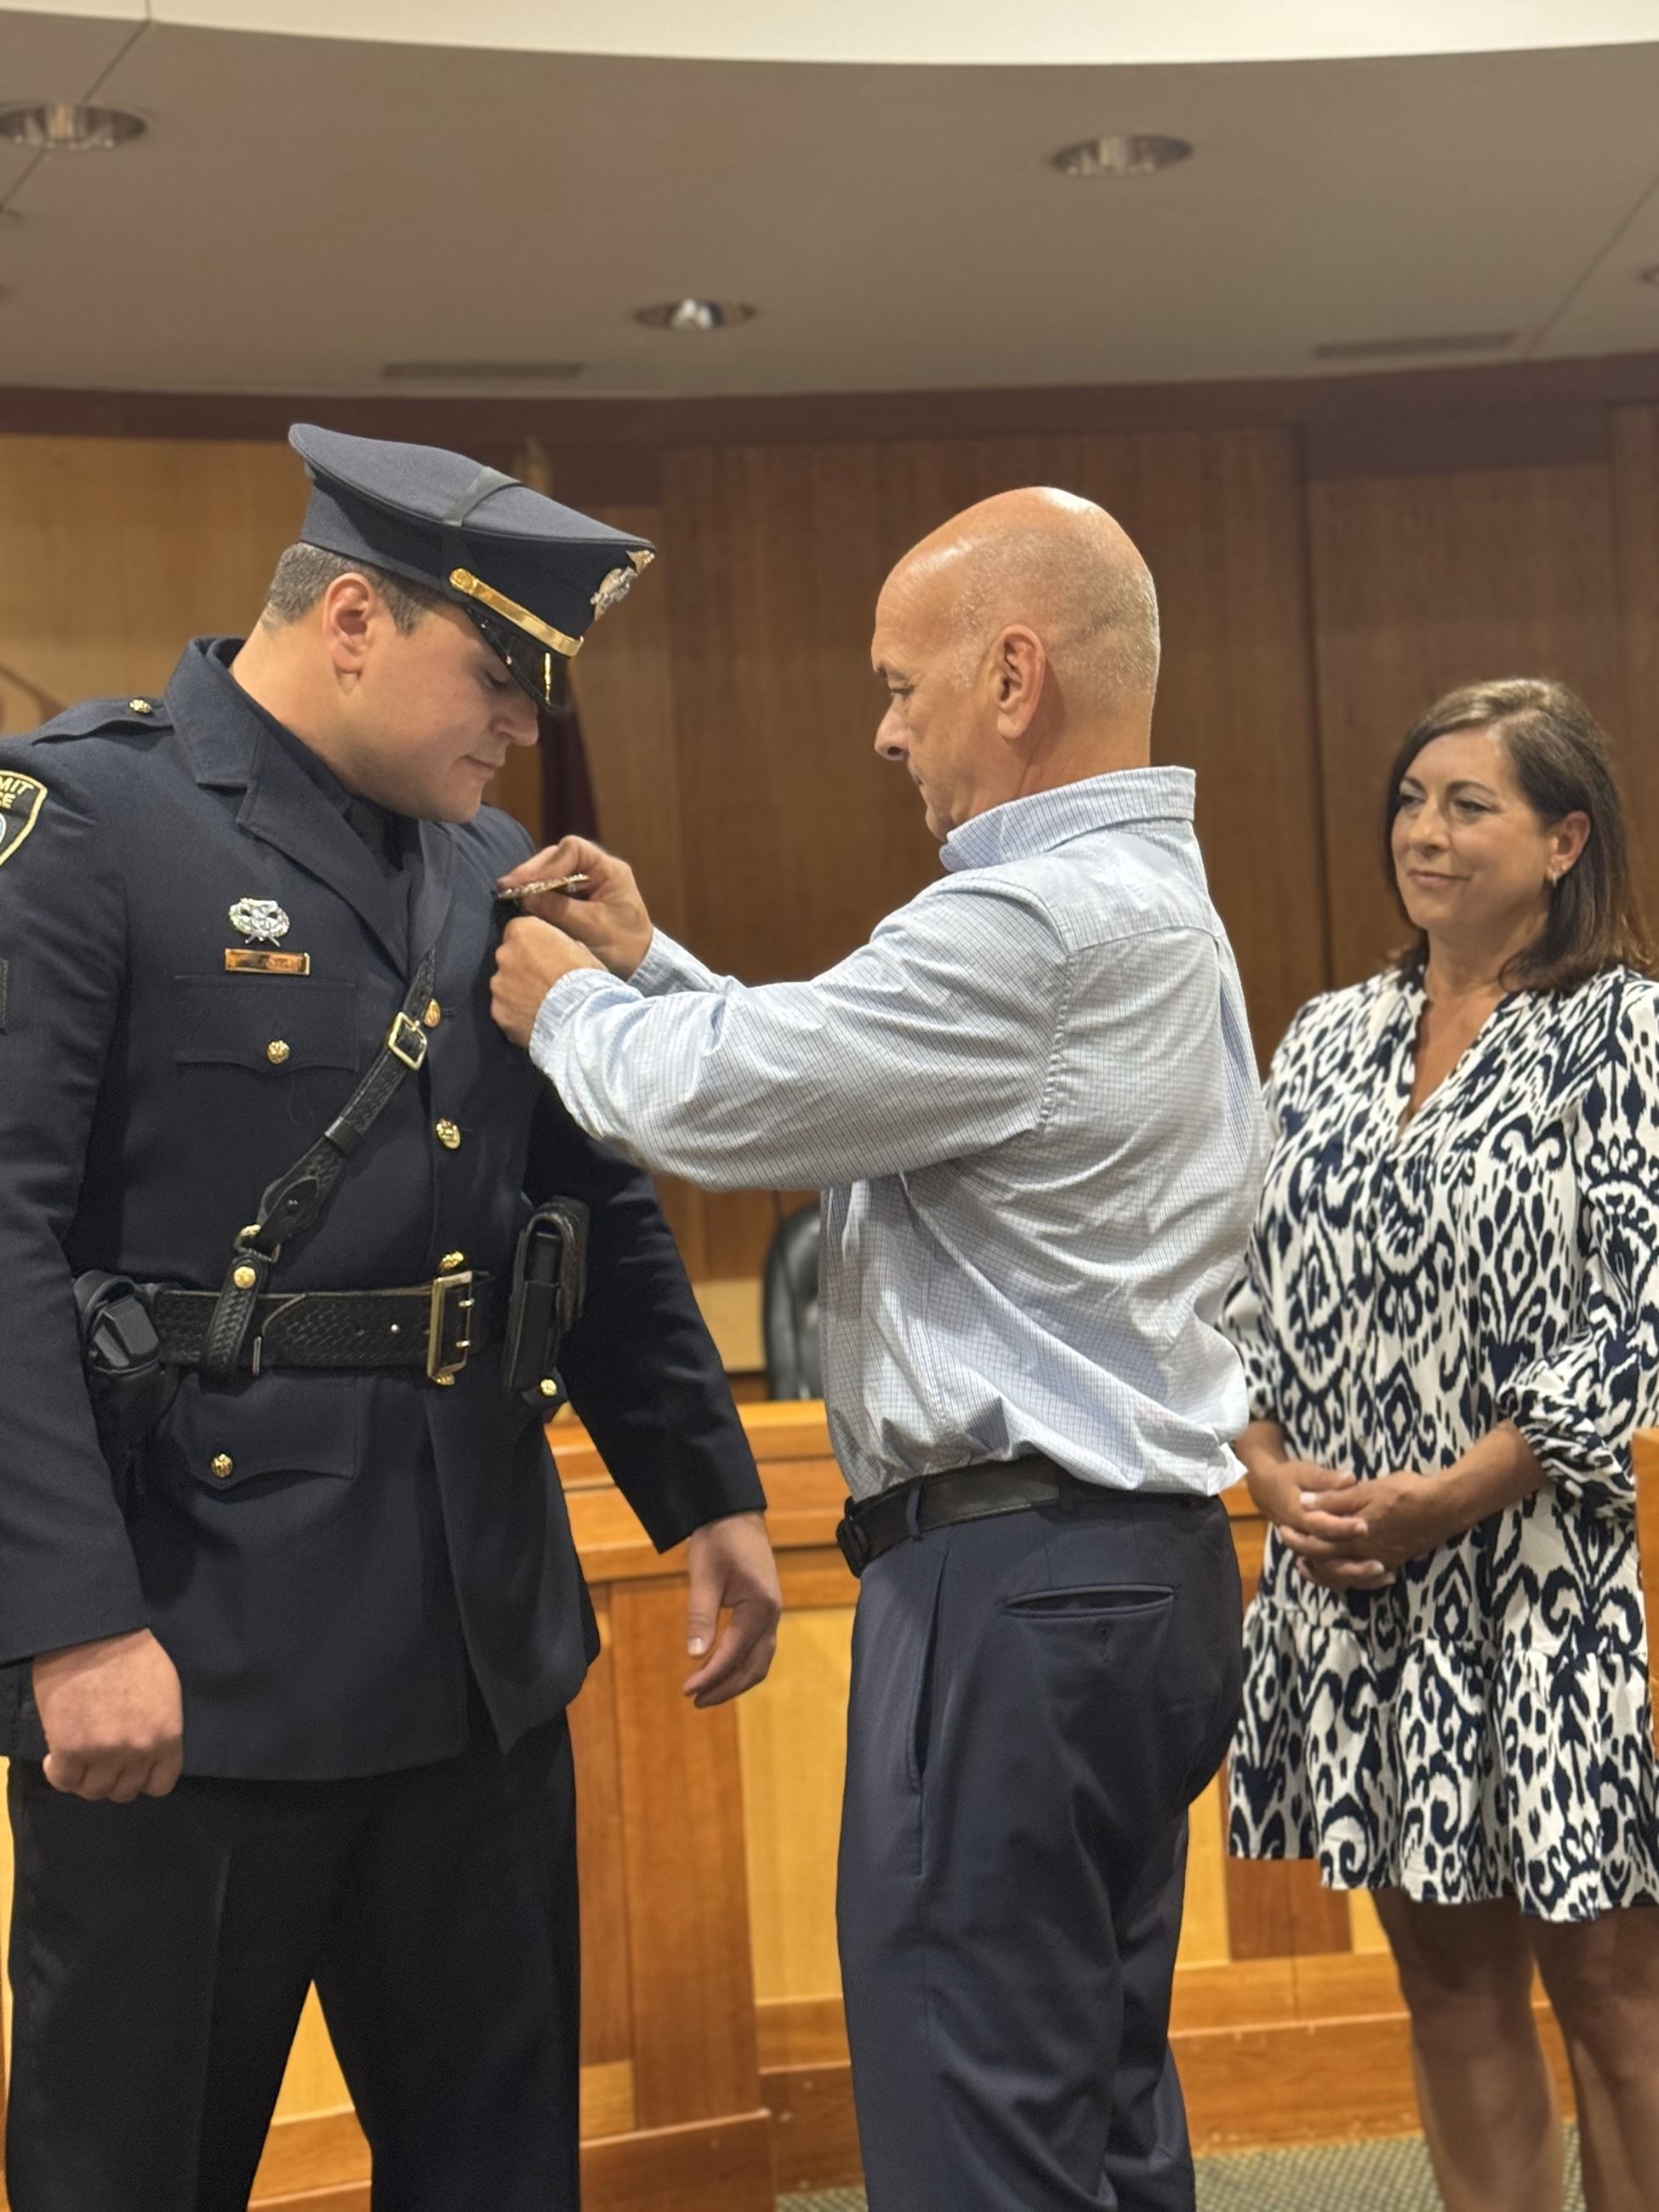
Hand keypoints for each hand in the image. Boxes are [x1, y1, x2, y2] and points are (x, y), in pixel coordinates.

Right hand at [32, 1629, 182, 1801]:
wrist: (94, 1634)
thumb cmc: (134, 1654)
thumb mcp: (166, 1692)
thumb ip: (159, 1727)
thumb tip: (148, 1749)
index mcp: (167, 1737)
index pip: (160, 1784)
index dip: (143, 1777)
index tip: (131, 1767)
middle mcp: (138, 1752)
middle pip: (124, 1791)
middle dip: (113, 1777)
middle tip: (101, 1759)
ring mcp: (103, 1754)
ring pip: (94, 1791)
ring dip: (85, 1777)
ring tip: (79, 1757)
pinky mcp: (69, 1751)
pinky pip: (64, 1781)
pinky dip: (58, 1773)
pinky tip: (56, 1756)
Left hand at [491, 916, 603, 1047]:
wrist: (582, 1019)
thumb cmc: (587, 980)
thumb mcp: (581, 951)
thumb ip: (559, 946)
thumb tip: (557, 951)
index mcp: (524, 930)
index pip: (519, 930)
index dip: (533, 945)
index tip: (545, 956)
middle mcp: (504, 954)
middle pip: (508, 957)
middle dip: (522, 968)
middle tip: (545, 982)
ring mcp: (498, 985)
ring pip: (504, 986)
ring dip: (517, 993)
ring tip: (541, 1006)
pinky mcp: (497, 1012)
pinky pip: (505, 1010)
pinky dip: (516, 1015)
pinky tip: (535, 1021)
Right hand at [497, 837, 653, 979]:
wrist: (638, 966)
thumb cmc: (624, 946)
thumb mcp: (593, 927)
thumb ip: (560, 909)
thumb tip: (525, 896)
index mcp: (609, 869)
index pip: (572, 850)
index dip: (547, 863)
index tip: (527, 883)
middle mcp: (595, 870)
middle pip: (556, 858)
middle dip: (531, 872)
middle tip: (506, 887)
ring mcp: (583, 883)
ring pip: (549, 872)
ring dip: (529, 882)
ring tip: (508, 894)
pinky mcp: (573, 898)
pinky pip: (550, 889)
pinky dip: (534, 895)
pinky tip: (519, 903)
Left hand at [682, 1512, 781, 1707]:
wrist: (735, 1515)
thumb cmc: (719, 1541)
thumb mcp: (704, 1576)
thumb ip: (701, 1616)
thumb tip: (694, 1655)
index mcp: (760, 1607)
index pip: (734, 1653)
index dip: (710, 1676)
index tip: (687, 1691)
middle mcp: (771, 1616)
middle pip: (753, 1666)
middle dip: (725, 1687)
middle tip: (695, 1700)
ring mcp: (770, 1614)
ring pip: (759, 1661)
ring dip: (734, 1680)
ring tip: (705, 1692)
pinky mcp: (764, 1611)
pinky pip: (757, 1648)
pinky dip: (740, 1665)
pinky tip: (719, 1668)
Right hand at [1244, 1453, 1394, 1589]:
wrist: (1266, 1489)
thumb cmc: (1288, 1479)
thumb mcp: (1303, 1473)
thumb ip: (1326, 1480)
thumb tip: (1349, 1479)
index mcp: (1298, 1517)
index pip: (1322, 1527)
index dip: (1343, 1528)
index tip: (1365, 1527)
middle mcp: (1303, 1539)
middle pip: (1328, 1559)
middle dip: (1355, 1564)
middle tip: (1380, 1564)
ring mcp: (1308, 1551)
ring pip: (1331, 1573)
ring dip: (1357, 1576)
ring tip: (1385, 1573)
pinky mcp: (1316, 1556)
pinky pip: (1333, 1576)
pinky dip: (1355, 1579)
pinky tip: (1380, 1577)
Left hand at [1294, 1469, 1456, 1570]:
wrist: (1445, 1507)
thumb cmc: (1406, 1493)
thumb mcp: (1367, 1490)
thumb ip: (1335, 1499)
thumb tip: (1304, 1503)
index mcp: (1354, 1537)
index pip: (1317, 1545)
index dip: (1298, 1539)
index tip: (1283, 1530)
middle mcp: (1365, 1554)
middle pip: (1327, 1562)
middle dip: (1305, 1554)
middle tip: (1290, 1543)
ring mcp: (1380, 1560)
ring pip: (1344, 1573)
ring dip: (1325, 1570)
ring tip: (1310, 1564)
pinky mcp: (1394, 1560)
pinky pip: (1364, 1576)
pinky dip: (1350, 1575)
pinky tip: (1346, 1571)